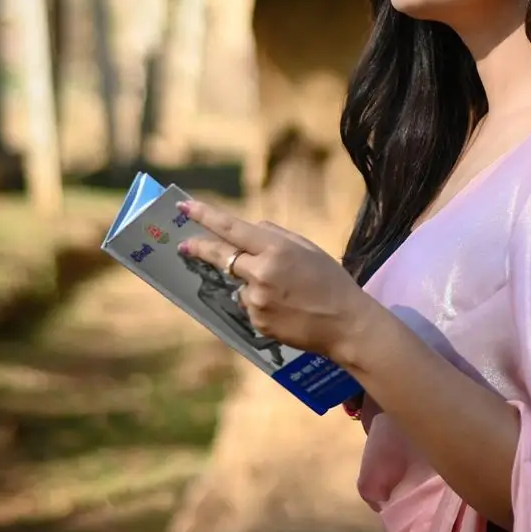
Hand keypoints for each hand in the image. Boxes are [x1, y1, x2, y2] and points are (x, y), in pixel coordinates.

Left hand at [176, 198, 372, 362]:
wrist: (345, 324)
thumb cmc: (331, 281)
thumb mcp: (308, 248)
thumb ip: (276, 235)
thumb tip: (249, 228)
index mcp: (276, 249)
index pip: (232, 229)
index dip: (206, 217)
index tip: (185, 207)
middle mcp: (261, 274)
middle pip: (221, 257)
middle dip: (200, 248)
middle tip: (184, 244)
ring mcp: (256, 301)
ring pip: (238, 285)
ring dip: (250, 283)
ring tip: (285, 292)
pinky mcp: (257, 322)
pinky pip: (249, 306)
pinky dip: (260, 303)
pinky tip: (285, 308)